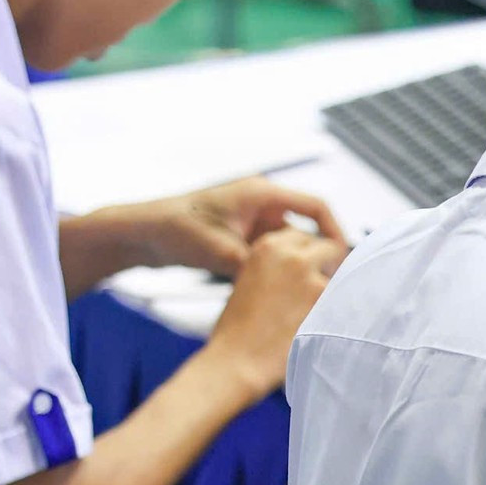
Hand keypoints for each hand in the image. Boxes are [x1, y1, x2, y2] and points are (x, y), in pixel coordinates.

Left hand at [142, 178, 347, 276]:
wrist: (142, 234)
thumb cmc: (175, 230)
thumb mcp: (221, 252)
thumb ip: (257, 267)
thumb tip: (286, 287)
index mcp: (261, 194)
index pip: (316, 206)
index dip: (335, 231)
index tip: (344, 257)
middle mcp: (260, 203)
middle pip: (305, 227)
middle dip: (316, 254)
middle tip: (328, 281)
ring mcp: (251, 220)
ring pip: (288, 243)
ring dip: (294, 264)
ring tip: (304, 290)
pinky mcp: (241, 236)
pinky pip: (271, 252)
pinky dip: (276, 268)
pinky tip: (278, 290)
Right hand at [199, 228, 346, 400]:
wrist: (236, 361)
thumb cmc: (238, 331)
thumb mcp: (250, 282)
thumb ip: (278, 268)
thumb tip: (306, 271)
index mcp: (268, 246)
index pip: (305, 237)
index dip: (313, 256)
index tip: (316, 270)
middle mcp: (290, 254)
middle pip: (329, 248)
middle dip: (332, 266)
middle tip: (327, 291)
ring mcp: (309, 274)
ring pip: (341, 274)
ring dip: (336, 290)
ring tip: (324, 314)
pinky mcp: (323, 298)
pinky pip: (344, 298)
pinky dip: (340, 311)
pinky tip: (326, 326)